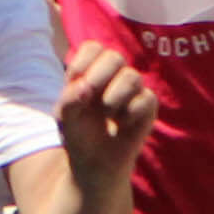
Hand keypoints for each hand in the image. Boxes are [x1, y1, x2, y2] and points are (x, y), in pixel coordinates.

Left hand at [58, 41, 159, 170]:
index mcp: (92, 70)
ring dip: (113, 100)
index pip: (93, 48)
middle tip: (89, 101)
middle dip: (98, 79)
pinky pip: (146, 99)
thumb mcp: (65, 117)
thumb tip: (86, 88)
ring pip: (132, 77)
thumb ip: (69, 99)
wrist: (95, 164)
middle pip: (114, 57)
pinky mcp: (148, 106)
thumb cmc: (79, 135)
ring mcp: (133, 90)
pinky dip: (129, 115)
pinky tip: (122, 125)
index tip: (74, 86)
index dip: (83, 64)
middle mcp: (114, 75)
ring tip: (107, 117)